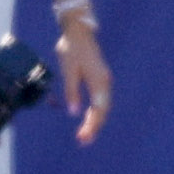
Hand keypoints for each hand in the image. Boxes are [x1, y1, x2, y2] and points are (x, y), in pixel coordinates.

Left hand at [56, 16, 115, 137]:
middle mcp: (105, 84)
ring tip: (85, 135)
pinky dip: (96, 111)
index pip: (98, 110)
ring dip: (95, 121)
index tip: (83, 138)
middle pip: (103, 111)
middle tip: (83, 142)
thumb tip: (74, 113)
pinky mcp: (100, 78)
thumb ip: (72, 91)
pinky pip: (100, 100)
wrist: (78, 31)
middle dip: (94, 127)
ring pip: (103, 106)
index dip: (92, 126)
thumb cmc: (71, 49)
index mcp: (99, 82)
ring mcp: (104, 81)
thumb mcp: (68, 70)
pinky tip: (89, 119)